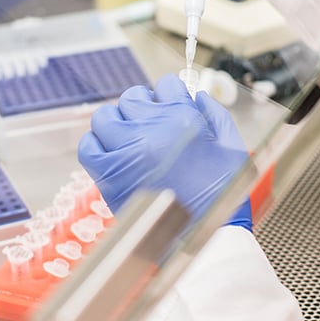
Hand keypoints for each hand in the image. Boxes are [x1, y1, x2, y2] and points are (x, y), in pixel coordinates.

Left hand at [78, 74, 252, 230]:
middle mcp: (150, 130)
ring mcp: (126, 152)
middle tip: (150, 123)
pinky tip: (110, 152)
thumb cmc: (221, 194)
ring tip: (128, 136)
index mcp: (181, 118)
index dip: (169, 94)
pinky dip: (96, 145)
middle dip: (143, 106)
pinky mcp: (110, 176)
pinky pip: (88, 147)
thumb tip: (195, 96)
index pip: (166, 84)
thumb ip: (212, 113)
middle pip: (133, 98)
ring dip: (116, 122)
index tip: (169, 105)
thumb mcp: (230, 144)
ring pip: (105, 117)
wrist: (206, 236)